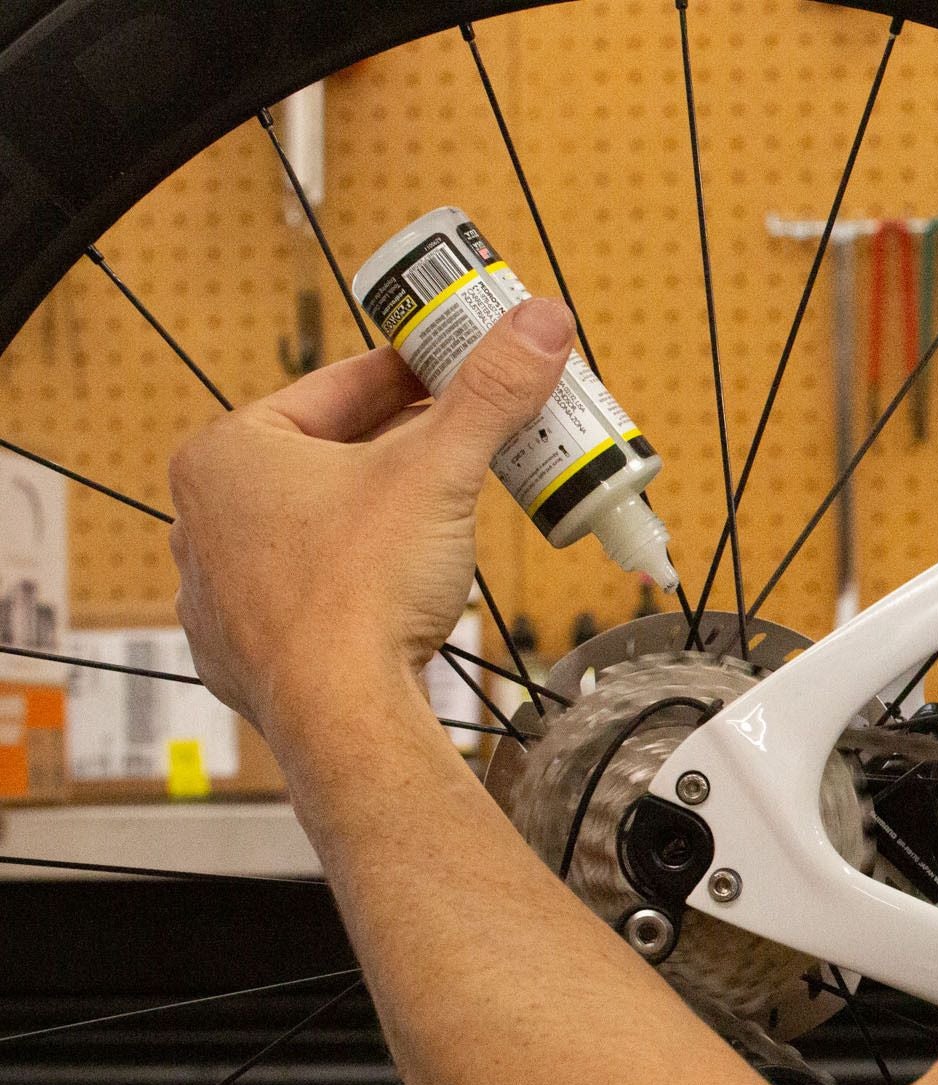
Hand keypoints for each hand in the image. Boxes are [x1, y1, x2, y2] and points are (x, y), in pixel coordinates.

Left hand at [169, 298, 574, 746]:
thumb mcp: (439, 472)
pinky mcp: (241, 648)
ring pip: (314, 526)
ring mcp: (216, 589)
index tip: (459, 369)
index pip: (339, 389)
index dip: (412, 374)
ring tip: (440, 514)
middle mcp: (204, 516)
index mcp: (229, 453)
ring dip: (374, 514)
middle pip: (328, 457)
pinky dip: (350, 581)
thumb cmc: (361, 590)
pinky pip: (304, 592)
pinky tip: (393, 586)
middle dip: (400, 449)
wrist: (340, 716)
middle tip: (469, 440)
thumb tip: (540, 321)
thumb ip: (490, 394)